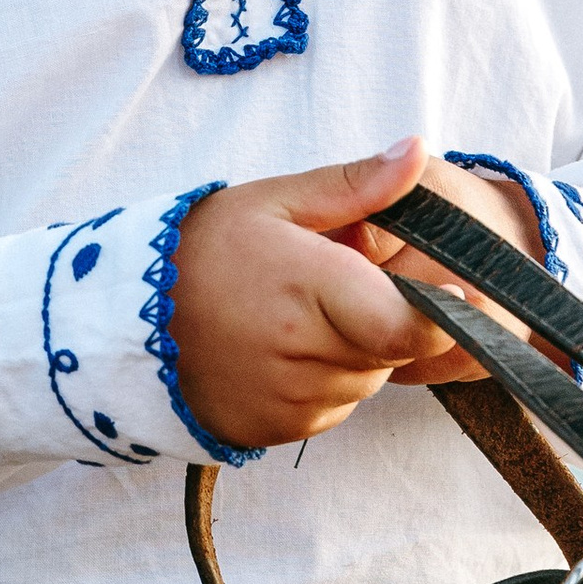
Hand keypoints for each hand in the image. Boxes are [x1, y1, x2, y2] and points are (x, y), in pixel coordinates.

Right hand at [168, 139, 547, 452]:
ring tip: (296, 316)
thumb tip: (417, 152)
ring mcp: (289, 401)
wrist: (125, 321)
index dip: (442, 314)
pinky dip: (323, 382)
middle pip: (392, 348)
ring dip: (353, 351)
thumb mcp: (275, 201)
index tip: (456, 297)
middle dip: (383, 319)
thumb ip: (355, 185)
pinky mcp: (276, 431)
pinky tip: (279, 351)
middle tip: (333, 287)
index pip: (408, 324)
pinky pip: (332, 408)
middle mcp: (301, 354)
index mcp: (309, 288)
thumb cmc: (203, 250)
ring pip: (365, 380)